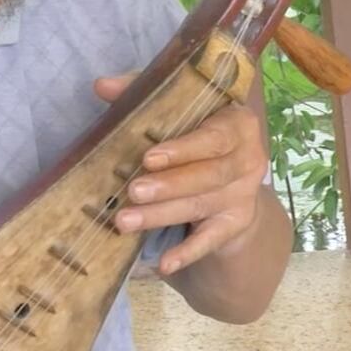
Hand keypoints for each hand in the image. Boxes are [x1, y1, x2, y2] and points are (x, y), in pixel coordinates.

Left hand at [94, 72, 268, 276]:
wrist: (232, 174)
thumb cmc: (196, 132)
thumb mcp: (177, 109)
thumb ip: (143, 93)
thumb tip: (102, 85)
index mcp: (238, 123)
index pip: (213, 137)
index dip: (183, 148)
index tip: (149, 157)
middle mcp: (248, 160)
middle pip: (208, 176)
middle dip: (168, 186)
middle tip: (132, 191)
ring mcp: (243, 194)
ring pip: (201, 206)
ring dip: (162, 216)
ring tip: (126, 221)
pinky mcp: (235, 223)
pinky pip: (211, 241)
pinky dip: (188, 253)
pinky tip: (164, 265)